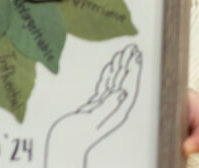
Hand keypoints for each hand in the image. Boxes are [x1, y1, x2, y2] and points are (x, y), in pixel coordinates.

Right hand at [44, 43, 141, 166]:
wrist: (63, 149)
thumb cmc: (75, 138)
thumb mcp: (91, 122)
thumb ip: (107, 107)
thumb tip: (123, 92)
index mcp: (116, 111)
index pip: (128, 86)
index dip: (132, 70)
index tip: (136, 55)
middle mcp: (113, 108)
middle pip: (124, 82)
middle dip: (129, 65)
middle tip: (133, 48)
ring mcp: (104, 107)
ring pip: (115, 83)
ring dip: (120, 68)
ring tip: (125, 53)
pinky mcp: (95, 107)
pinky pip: (105, 87)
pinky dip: (108, 76)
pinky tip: (110, 68)